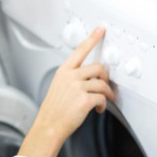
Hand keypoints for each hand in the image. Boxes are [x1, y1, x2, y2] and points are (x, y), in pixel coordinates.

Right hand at [19, 27, 114, 156]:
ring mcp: (77, 88)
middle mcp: (70, 76)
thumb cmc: (54, 110)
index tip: (101, 30)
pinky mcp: (84, 100)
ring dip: (108, 92)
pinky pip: (102, 98)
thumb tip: (91, 77)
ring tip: (106, 99)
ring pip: (102, 83)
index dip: (92, 38)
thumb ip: (72, 78)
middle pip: (98, 66)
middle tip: (106, 84)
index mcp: (64, 71)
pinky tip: (99, 109)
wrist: (49, 126)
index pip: (80, 50)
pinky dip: (103, 104)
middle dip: (106, 76)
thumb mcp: (58, 87)